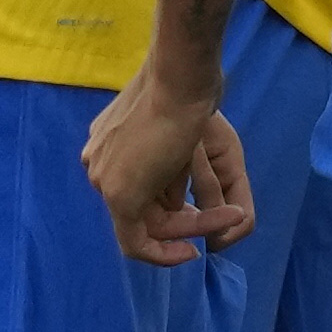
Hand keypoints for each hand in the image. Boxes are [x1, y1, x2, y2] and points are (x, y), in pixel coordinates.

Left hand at [83, 59, 253, 265]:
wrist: (181, 79)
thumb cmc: (188, 90)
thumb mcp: (178, 123)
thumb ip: (173, 157)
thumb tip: (183, 194)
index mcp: (107, 143)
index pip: (136, 184)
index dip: (168, 202)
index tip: (196, 209)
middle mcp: (98, 164)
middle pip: (141, 207)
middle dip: (186, 219)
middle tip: (227, 217)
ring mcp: (105, 180)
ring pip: (145, 224)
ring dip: (191, 227)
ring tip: (233, 218)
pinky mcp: (119, 197)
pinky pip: (136, 241)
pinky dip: (165, 252)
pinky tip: (191, 252)